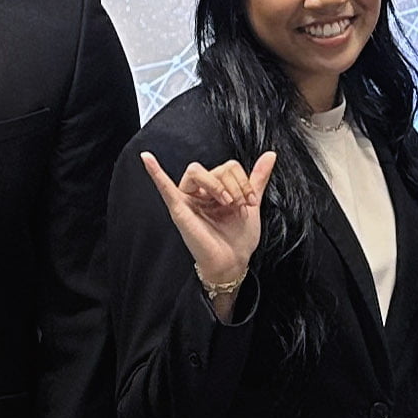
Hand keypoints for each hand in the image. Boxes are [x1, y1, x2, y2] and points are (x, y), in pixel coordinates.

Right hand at [143, 150, 276, 292]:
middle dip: (233, 184)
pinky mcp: (179, 209)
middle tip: (238, 204)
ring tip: (226, 203)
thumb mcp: (251, 203)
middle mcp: (201, 192)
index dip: (243, 180)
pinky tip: (147, 159)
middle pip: (215, 168)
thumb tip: (270, 155)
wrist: (233, 262)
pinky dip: (155, 172)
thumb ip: (257, 178)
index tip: (250, 200)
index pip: (228, 166)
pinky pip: (164, 187)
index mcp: (216, 189)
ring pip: (196, 171)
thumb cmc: (238, 238)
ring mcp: (188, 199)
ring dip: (216, 184)